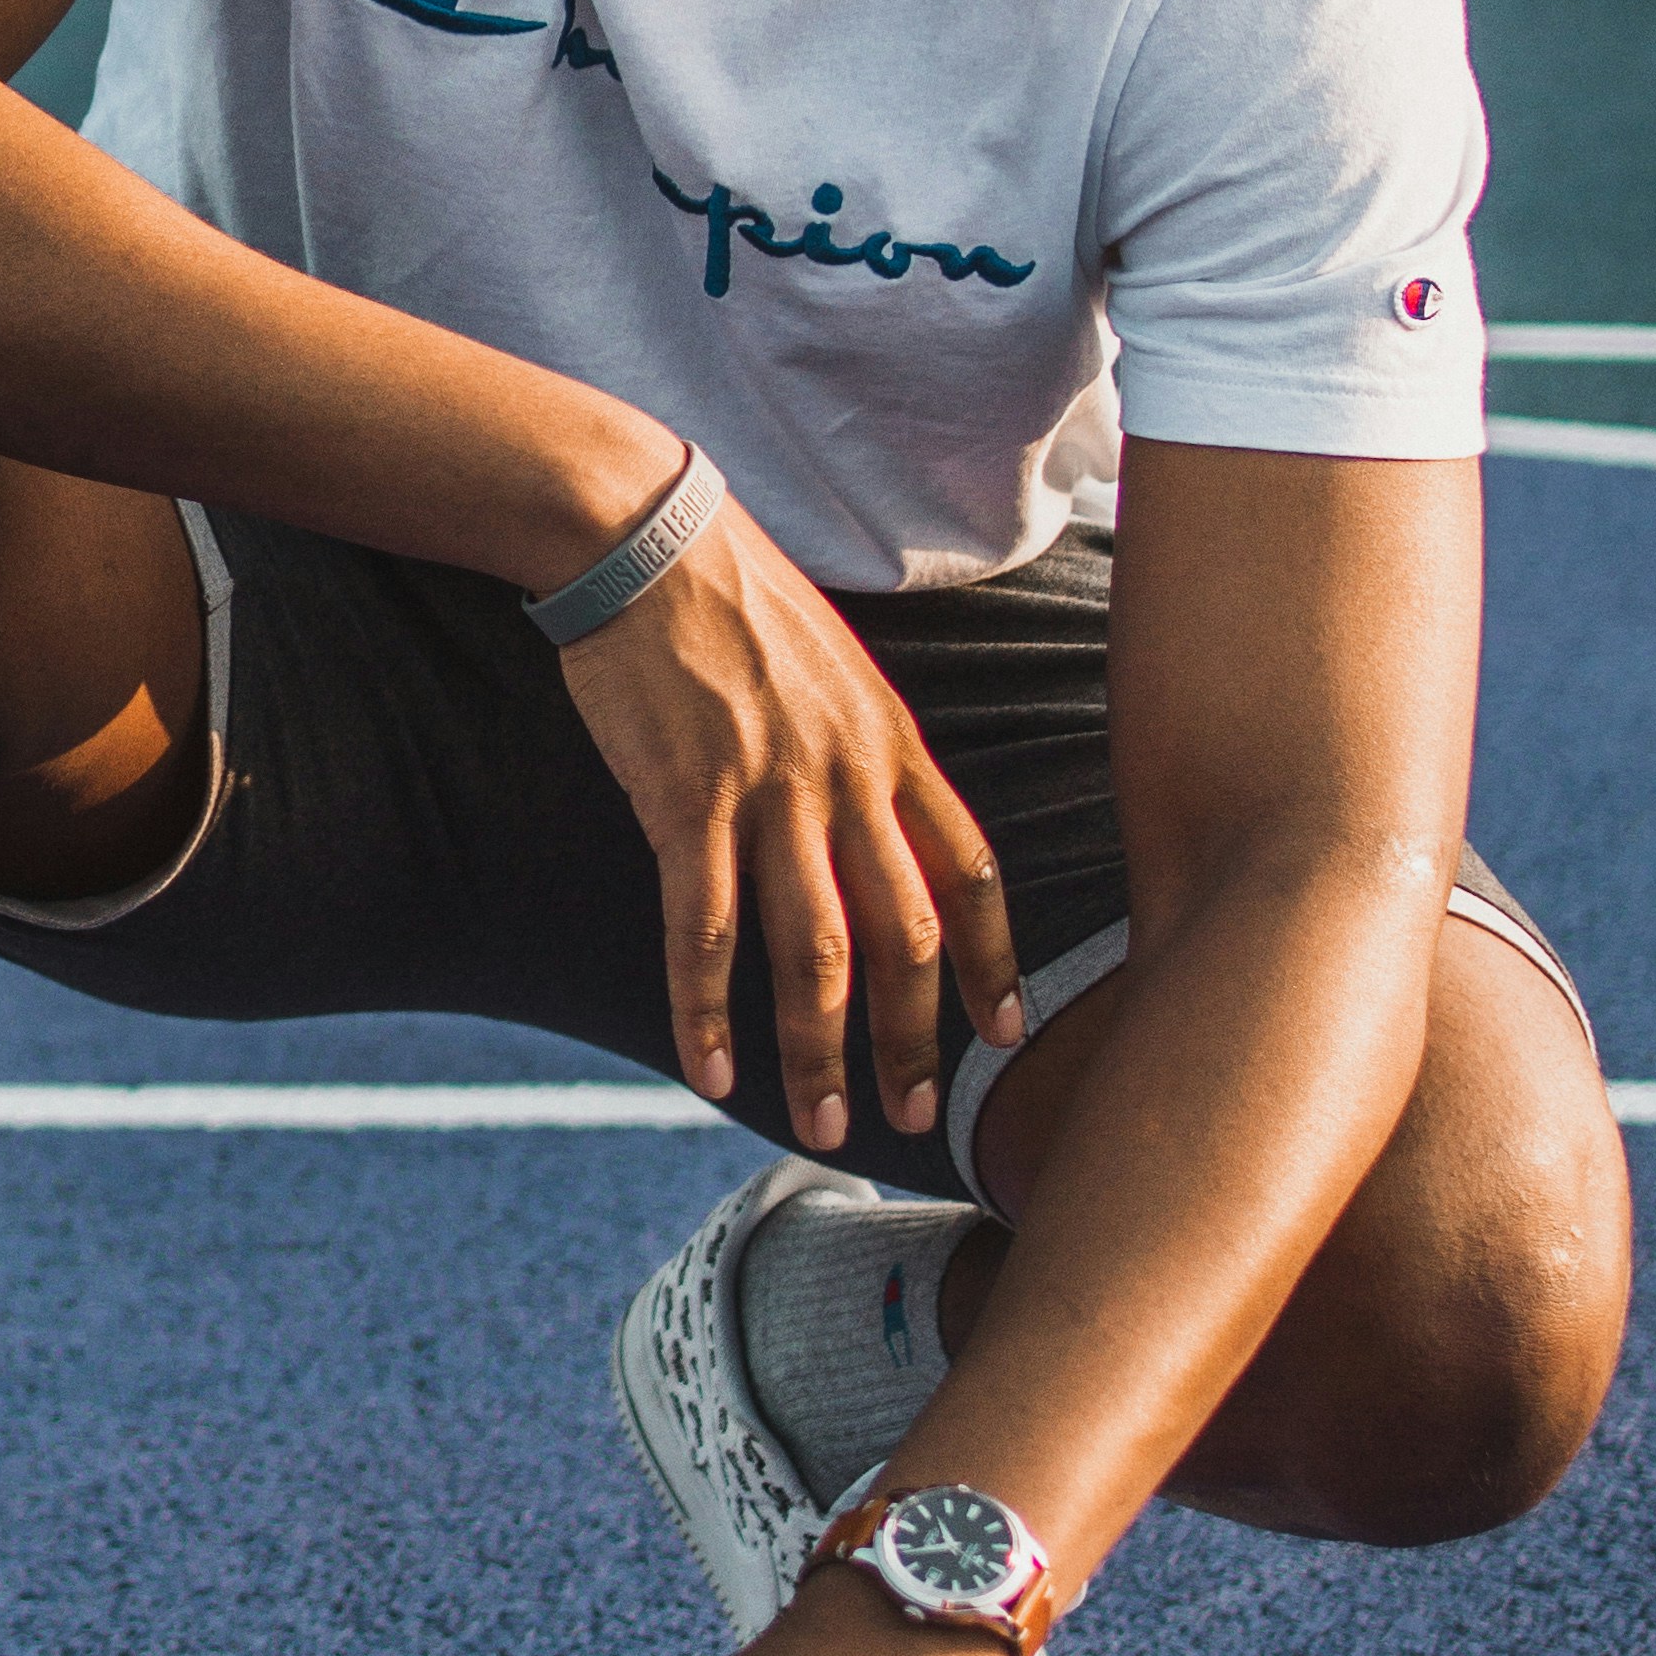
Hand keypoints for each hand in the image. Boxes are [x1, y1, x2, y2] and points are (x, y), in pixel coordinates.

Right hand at [557, 495, 1022, 1152]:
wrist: (646, 532)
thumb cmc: (731, 593)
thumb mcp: (834, 663)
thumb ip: (861, 745)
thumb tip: (869, 817)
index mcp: (892, 742)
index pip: (972, 872)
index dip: (996, 960)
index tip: (1009, 1032)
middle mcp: (847, 776)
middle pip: (906, 934)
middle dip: (918, 1040)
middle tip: (917, 1114)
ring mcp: (769, 790)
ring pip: (816, 952)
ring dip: (822, 1052)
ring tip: (824, 1123)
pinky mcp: (686, 800)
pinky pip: (706, 930)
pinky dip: (707, 1010)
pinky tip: (709, 1070)